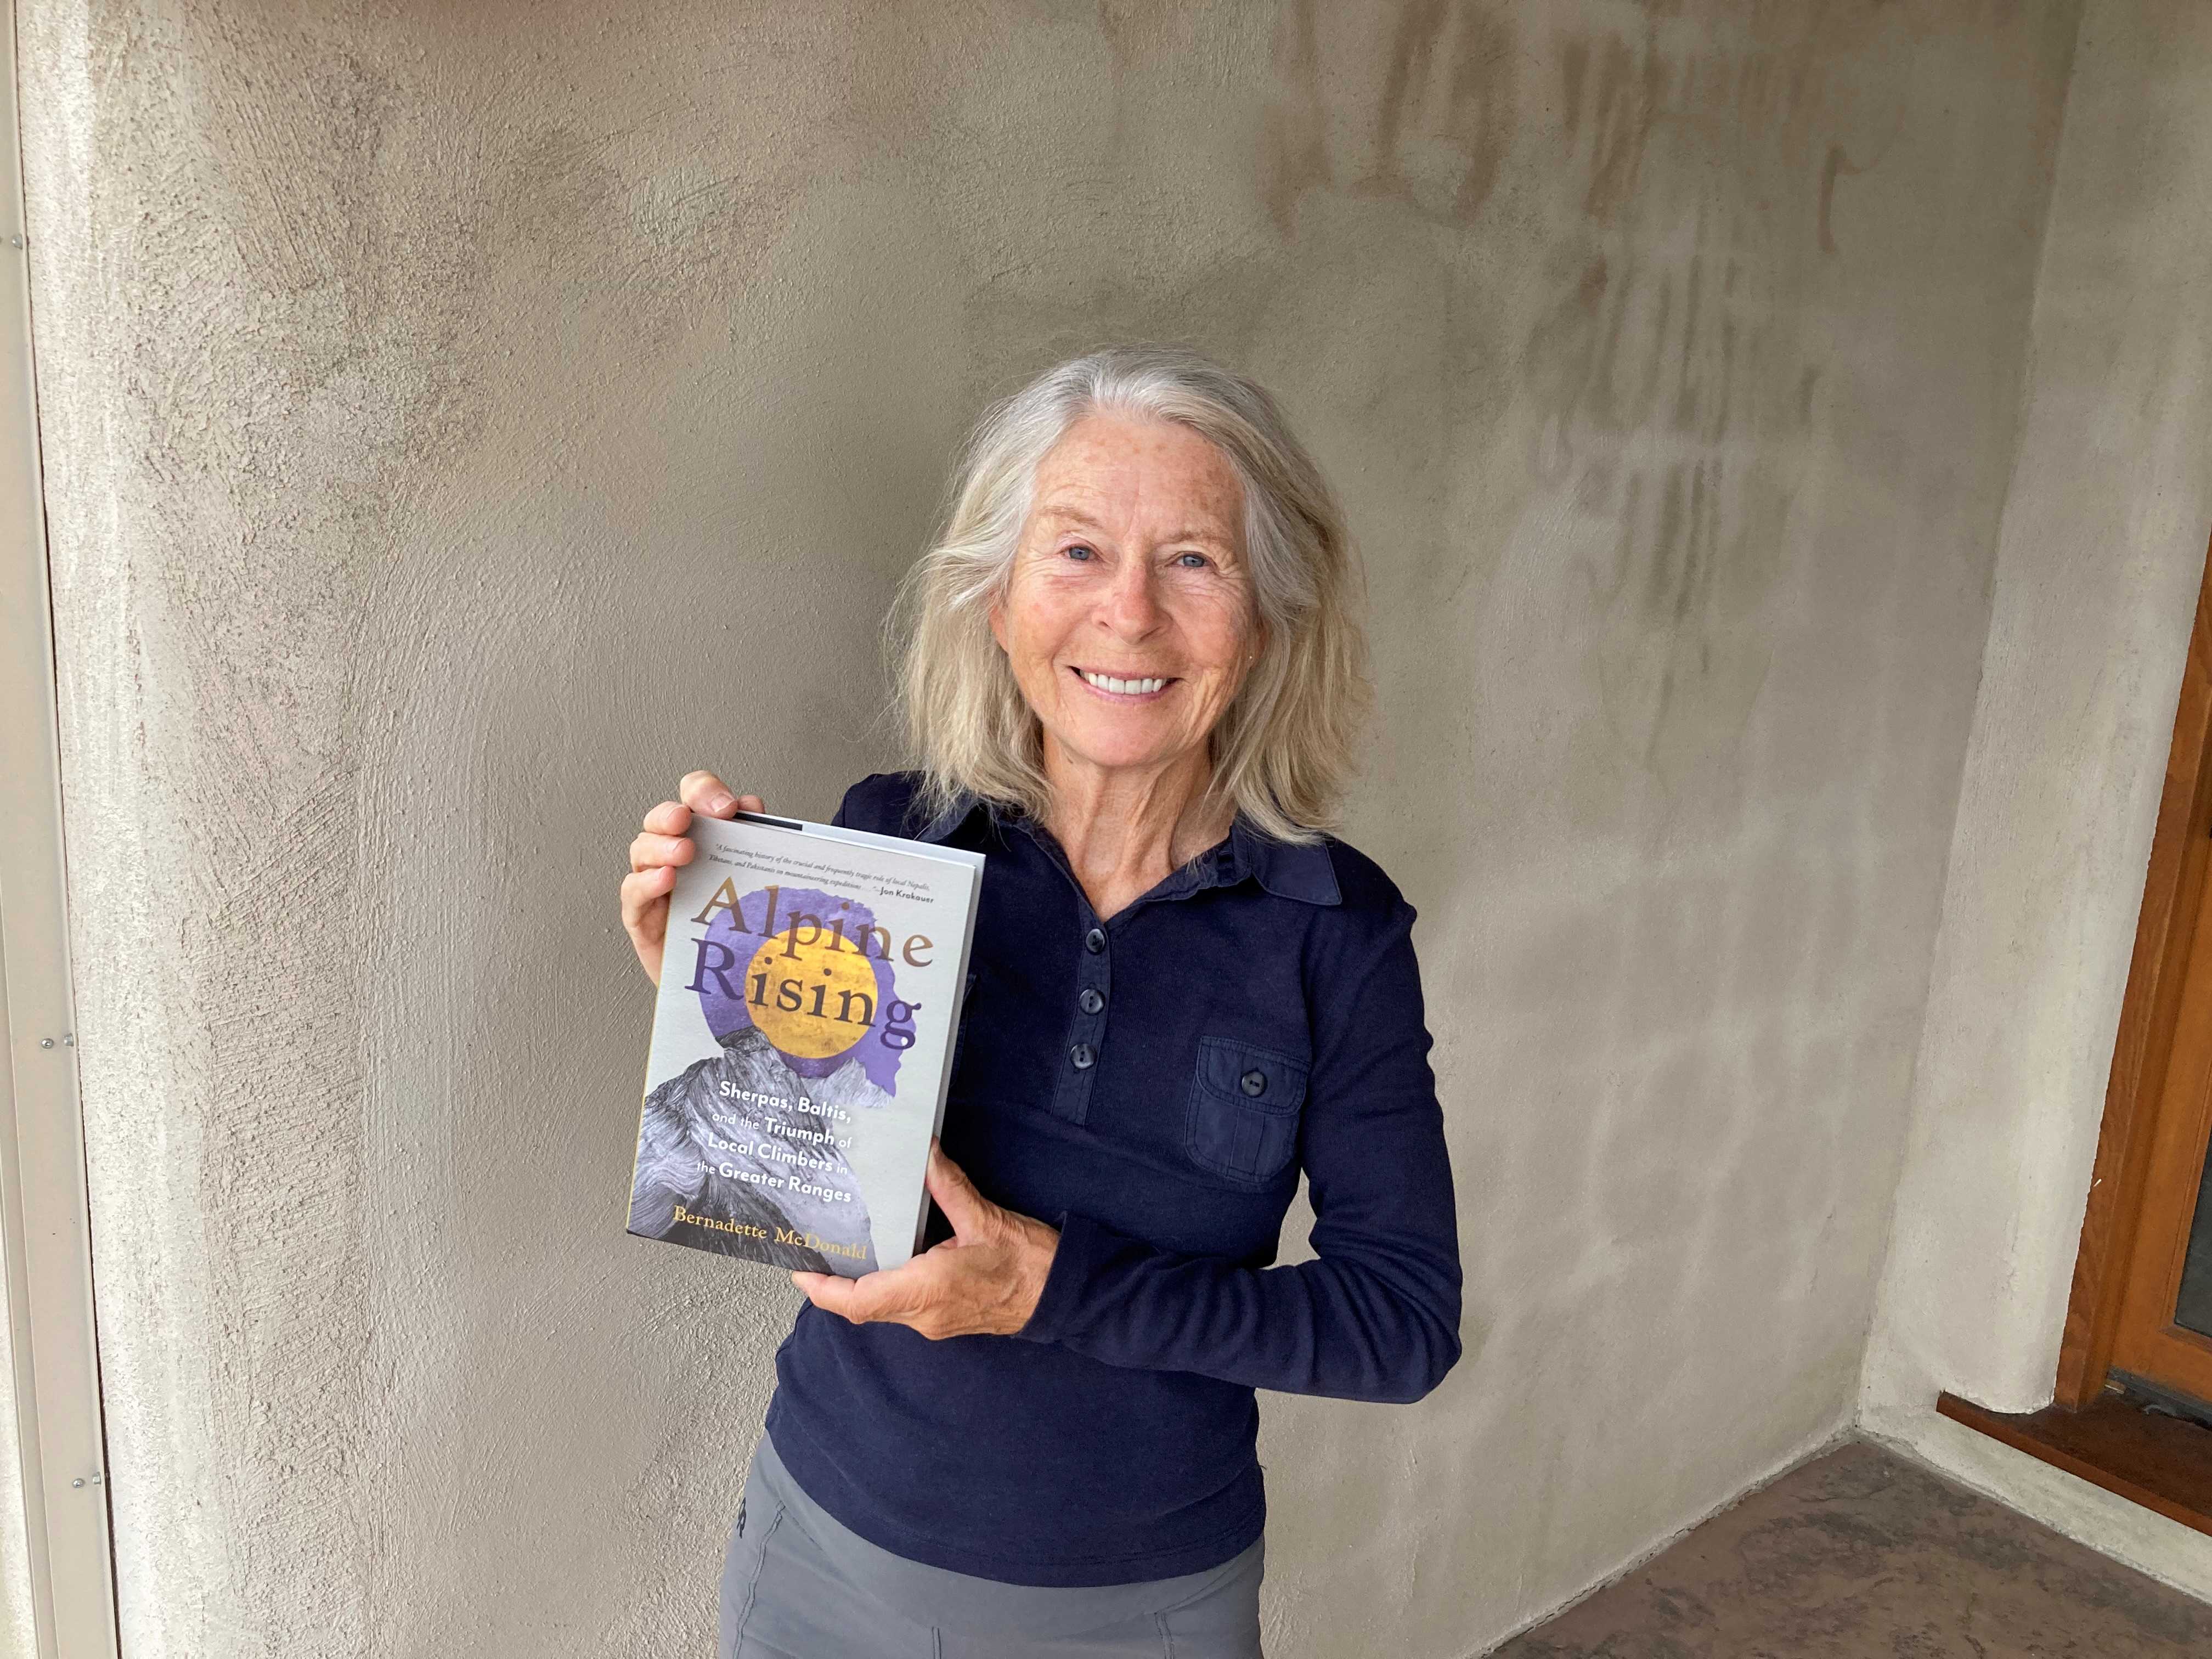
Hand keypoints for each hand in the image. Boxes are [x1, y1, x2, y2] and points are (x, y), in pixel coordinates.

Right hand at [620, 770, 762, 985]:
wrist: (724, 980)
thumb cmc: (734, 925)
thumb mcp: (752, 879)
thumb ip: (754, 841)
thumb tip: (753, 805)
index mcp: (703, 837)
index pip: (693, 796)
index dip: (703, 791)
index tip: (727, 807)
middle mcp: (673, 854)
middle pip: (659, 819)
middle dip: (670, 814)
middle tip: (686, 819)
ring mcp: (653, 884)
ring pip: (641, 850)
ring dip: (660, 847)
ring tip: (683, 853)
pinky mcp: (642, 917)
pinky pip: (633, 893)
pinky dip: (647, 883)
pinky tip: (666, 880)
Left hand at [792, 1141, 1058, 1338]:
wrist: (1062, 1295)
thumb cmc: (1029, 1263)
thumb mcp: (985, 1216)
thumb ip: (947, 1185)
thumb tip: (923, 1152)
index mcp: (929, 1289)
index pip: (860, 1300)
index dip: (824, 1289)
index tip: (800, 1270)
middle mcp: (925, 1314)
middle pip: (864, 1305)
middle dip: (835, 1282)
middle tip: (814, 1250)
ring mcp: (935, 1322)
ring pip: (883, 1308)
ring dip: (860, 1285)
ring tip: (842, 1250)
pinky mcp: (945, 1320)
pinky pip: (902, 1308)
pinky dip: (884, 1286)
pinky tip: (885, 1259)